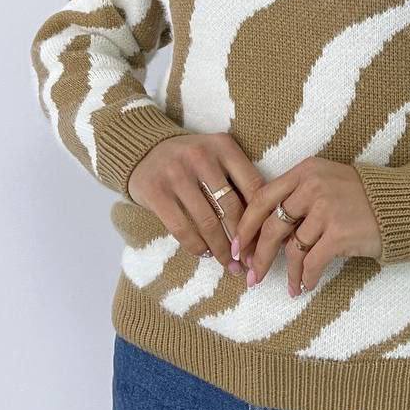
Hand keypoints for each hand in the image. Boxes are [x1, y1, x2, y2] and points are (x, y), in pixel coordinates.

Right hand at [127, 132, 266, 274]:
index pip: (253, 185)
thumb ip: (238, 179)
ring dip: (221, 250)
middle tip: (249, 261)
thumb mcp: (217, 156)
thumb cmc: (191, 160)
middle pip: (231, 207)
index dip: (261, 218)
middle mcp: (201, 156)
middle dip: (243, 240)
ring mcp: (176, 174)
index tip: (265, 241)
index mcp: (223, 145)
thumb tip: (264, 222)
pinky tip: (205, 254)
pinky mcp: (156, 192)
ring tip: (230, 264)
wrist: (145, 151)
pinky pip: (182, 228)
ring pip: (208, 222)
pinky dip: (197, 246)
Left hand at [232, 157, 382, 296]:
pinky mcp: (339, 233)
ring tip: (290, 286)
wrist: (402, 205)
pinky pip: (312, 262)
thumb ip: (298, 198)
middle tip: (251, 276)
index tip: (237, 246)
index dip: (245, 225)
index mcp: (306, 171)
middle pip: (271, 226)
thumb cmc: (362, 197)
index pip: (262, 197)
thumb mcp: (327, 182)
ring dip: (288, 273)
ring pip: (291, 248)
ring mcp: (326, 209)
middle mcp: (313, 186)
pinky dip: (306, 278)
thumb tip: (266, 234)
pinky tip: (306, 286)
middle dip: (258, 255)